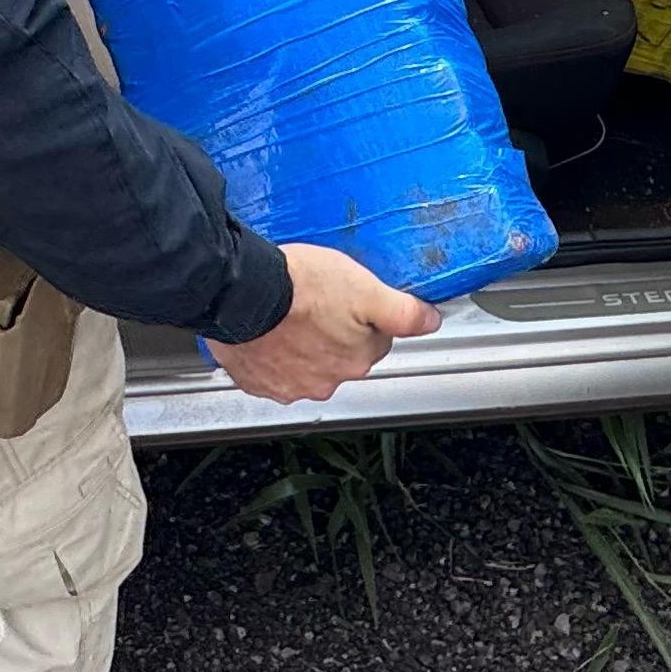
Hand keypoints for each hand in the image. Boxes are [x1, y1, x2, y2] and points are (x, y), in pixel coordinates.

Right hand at [208, 242, 443, 404]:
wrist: (240, 295)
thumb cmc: (298, 286)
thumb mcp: (363, 286)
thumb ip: (402, 311)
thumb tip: (430, 322)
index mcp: (356, 358)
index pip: (374, 340)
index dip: (363, 316)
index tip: (347, 301)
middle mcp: (327, 381)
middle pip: (341, 356)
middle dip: (333, 333)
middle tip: (315, 304)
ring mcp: (290, 385)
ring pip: (307, 365)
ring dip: (302, 346)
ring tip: (288, 317)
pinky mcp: (258, 382)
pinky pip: (272, 371)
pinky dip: (272, 355)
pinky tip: (267, 333)